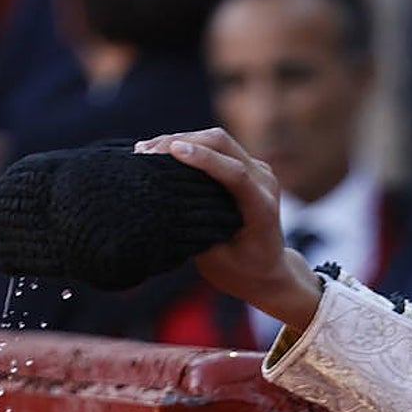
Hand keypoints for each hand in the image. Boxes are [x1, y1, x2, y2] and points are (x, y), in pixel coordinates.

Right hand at [134, 128, 320, 331]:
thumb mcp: (217, 259)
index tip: (173, 150)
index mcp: (262, 208)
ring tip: (144, 151)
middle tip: (142, 153)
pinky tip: (160, 153)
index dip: (204, 159)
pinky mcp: (247, 167)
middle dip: (181, 141)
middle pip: (223, 145)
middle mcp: (265, 183)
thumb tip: (165, 203)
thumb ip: (197, 229)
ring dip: (180, 140)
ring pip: (217, 141)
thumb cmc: (241, 271)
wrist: (269, 270)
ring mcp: (258, 171)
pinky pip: (217, 147)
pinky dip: (189, 146)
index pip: (236, 174)